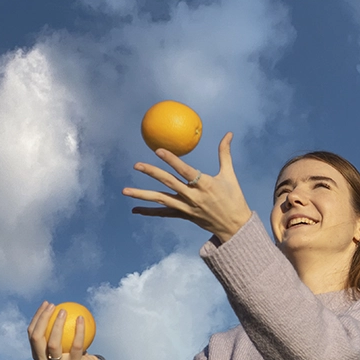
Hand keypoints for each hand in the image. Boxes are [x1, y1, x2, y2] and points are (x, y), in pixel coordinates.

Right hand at [27, 302, 106, 359]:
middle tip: (53, 306)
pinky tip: (81, 318)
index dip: (37, 317)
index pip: (32, 334)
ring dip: (57, 325)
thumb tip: (55, 305)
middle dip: (42, 319)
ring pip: (53, 344)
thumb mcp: (63, 341)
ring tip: (64, 310)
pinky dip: (79, 330)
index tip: (47, 304)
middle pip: (37, 339)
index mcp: (38, 356)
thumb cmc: (75, 353)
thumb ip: (57, 328)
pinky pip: (76, 345)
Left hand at [123, 132, 251, 241]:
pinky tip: (135, 209)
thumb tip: (228, 133)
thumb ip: (225, 153)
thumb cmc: (234, 198)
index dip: (172, 160)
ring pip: (161, 200)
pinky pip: (164, 214)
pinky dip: (149, 212)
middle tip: (136, 165)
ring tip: (124, 191)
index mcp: (205, 184)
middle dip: (152, 173)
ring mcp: (186, 208)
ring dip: (142, 195)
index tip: (158, 150)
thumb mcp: (230, 175)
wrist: (234, 227)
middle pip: (169, 183)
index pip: (185, 171)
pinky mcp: (183, 216)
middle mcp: (193, 197)